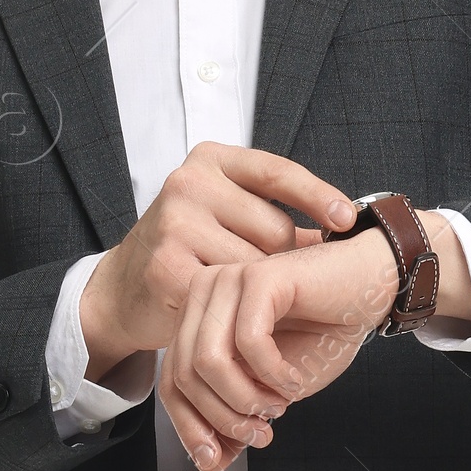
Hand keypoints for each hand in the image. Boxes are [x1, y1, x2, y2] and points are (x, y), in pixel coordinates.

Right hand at [78, 142, 359, 399]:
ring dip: (259, 289)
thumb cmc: (189, 250)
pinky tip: (225, 310)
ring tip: (236, 292)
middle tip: (259, 276)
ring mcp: (175, 223)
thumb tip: (347, 225)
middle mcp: (189, 183)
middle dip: (280, 259)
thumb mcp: (227, 215)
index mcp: (210, 161)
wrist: (122, 289)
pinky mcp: (168, 266)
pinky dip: (236, 309)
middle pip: (276, 228)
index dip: (317, 195)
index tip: (348, 218)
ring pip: (257, 265)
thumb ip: (277, 217)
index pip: (277, 172)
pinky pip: (231, 294)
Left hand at [160, 211, 470, 470]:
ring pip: (209, 362)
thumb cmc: (322, 333)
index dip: (191, 427)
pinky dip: (273, 374)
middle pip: (185, 375)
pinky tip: (294, 380)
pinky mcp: (259, 276)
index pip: (172, 381)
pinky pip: (248, 342)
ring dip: (246, 399)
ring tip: (278, 406)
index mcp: (198, 319)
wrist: (370, 289)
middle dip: (223, 419)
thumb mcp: (271, 390)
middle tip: (261, 434)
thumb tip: (209, 462)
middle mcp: (204, 295)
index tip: (219, 460)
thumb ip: (235, 418)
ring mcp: (227, 280)